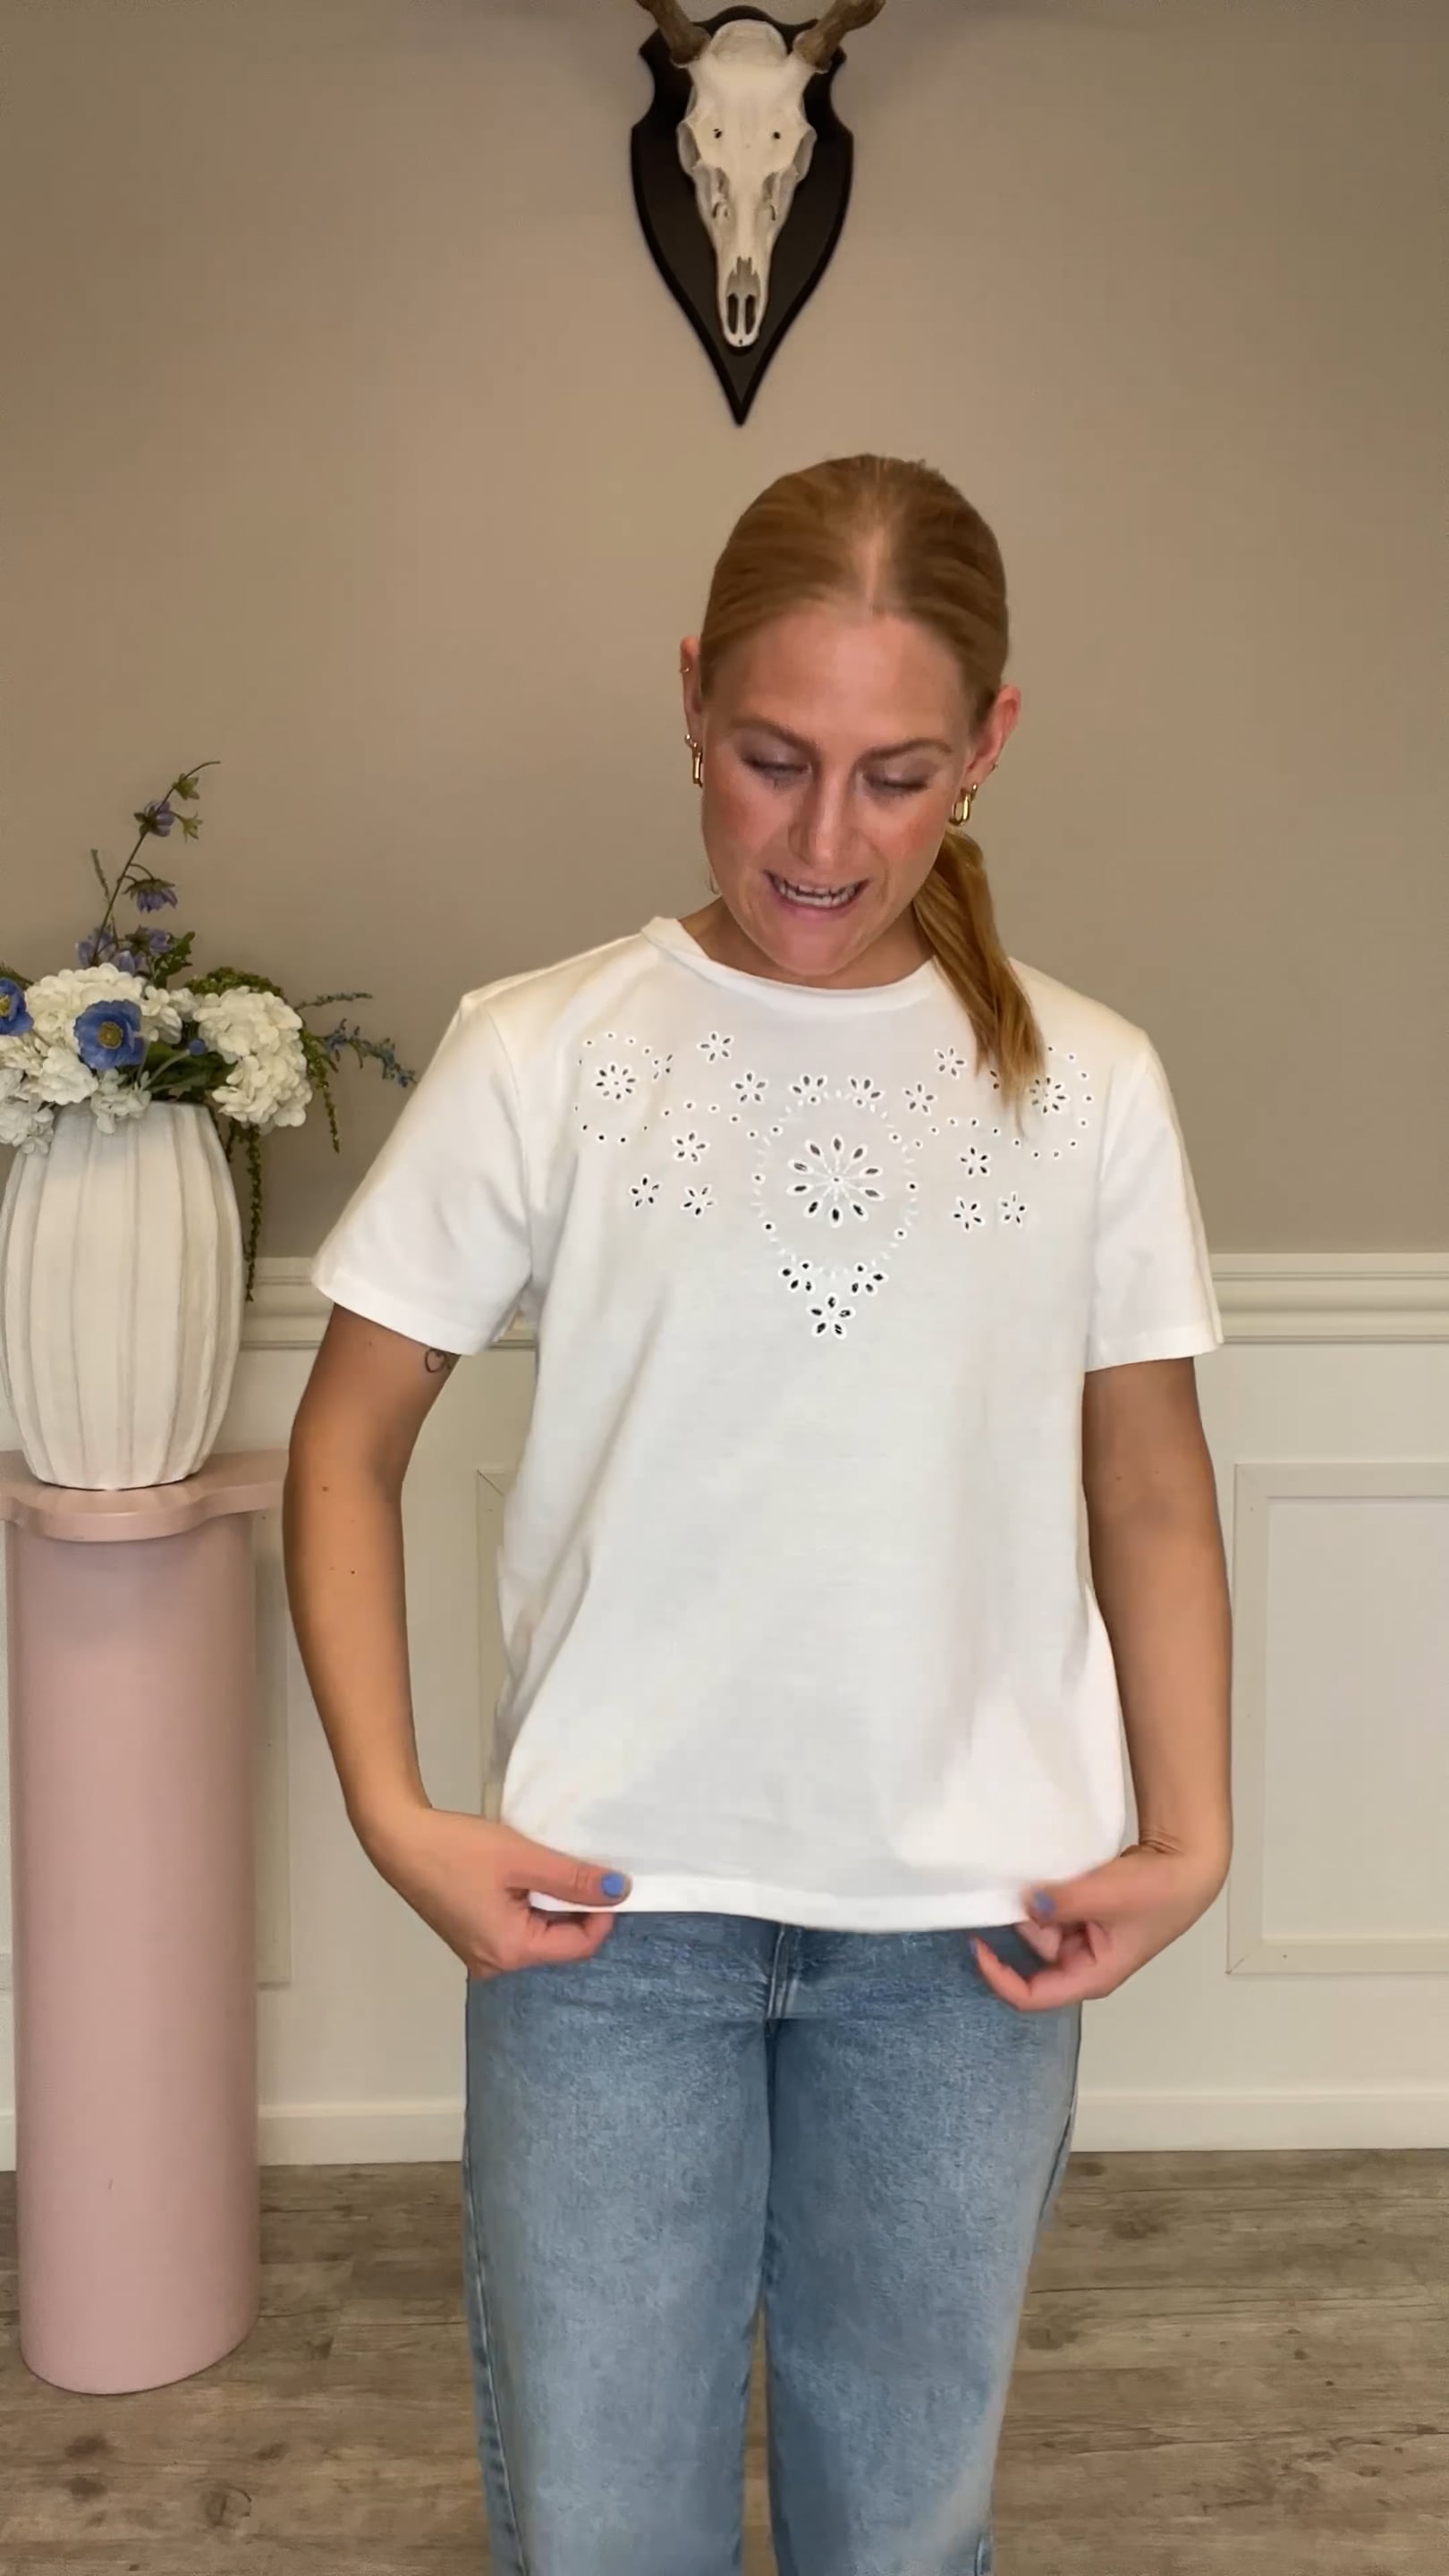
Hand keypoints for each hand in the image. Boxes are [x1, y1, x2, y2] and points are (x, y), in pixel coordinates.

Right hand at [361, 1801, 630, 1978]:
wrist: (399, 1839)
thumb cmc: (459, 1849)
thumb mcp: (523, 1858)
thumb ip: (573, 1879)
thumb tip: (620, 1892)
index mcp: (511, 1952)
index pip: (580, 1946)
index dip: (602, 1913)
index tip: (606, 1876)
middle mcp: (495, 1964)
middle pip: (559, 1943)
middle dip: (576, 1907)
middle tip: (577, 1866)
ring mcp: (480, 1953)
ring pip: (539, 1933)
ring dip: (552, 1903)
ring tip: (548, 1866)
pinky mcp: (471, 1936)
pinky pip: (516, 1927)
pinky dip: (529, 1904)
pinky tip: (524, 1874)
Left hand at [972, 1836, 1229, 2012]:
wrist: (1188, 1864)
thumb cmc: (1160, 1891)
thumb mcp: (1108, 1895)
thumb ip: (1064, 1901)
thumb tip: (1024, 1902)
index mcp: (1090, 1976)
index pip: (1032, 1995)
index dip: (999, 1976)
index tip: (976, 1943)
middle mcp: (1083, 1962)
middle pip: (1033, 1955)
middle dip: (1017, 1925)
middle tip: (1003, 1889)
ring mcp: (1085, 1939)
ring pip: (1041, 1928)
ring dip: (1032, 1906)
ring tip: (1027, 1874)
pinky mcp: (1087, 1916)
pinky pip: (1053, 1911)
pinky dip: (1045, 1896)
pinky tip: (1040, 1872)